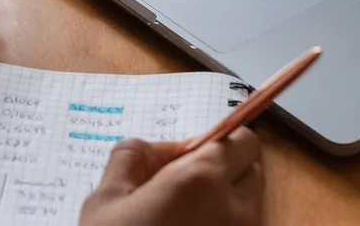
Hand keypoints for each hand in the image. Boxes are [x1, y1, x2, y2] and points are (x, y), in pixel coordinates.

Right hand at [80, 129, 263, 225]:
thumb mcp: (106, 198)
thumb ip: (135, 156)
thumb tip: (164, 150)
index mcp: (203, 179)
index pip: (243, 141)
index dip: (219, 143)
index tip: (190, 157)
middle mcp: (236, 210)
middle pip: (253, 173)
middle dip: (227, 172)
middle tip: (186, 189)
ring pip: (250, 208)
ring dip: (227, 206)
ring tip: (184, 221)